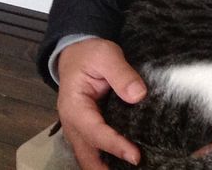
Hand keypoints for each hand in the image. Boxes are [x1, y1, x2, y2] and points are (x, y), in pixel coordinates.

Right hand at [56, 38, 146, 168]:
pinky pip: (93, 149)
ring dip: (103, 167)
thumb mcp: (106, 55)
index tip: (135, 156)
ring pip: (87, 156)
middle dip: (103, 169)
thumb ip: (121, 74)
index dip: (115, 145)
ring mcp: (78, 128)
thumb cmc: (90, 54)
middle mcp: (72, 123)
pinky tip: (122, 162)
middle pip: (86, 155)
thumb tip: (138, 95)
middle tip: (130, 169)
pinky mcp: (86, 129)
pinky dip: (105, 159)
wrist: (77, 53)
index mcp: (74, 106)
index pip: (95, 132)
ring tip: (127, 169)